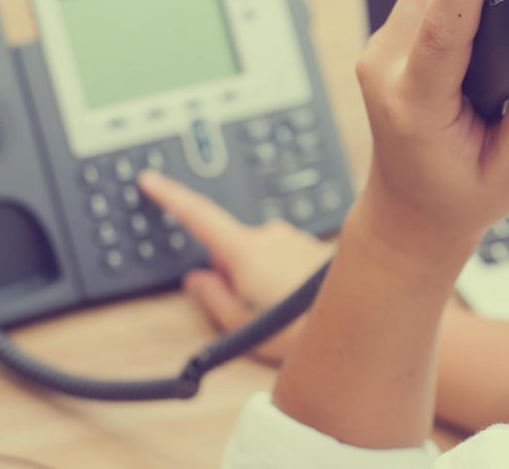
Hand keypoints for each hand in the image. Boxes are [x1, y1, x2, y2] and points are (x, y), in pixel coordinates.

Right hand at [138, 170, 332, 363]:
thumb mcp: (240, 324)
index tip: (150, 180)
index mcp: (244, 250)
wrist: (358, 321)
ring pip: (261, 254)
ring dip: (262, 276)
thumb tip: (198, 279)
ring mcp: (294, 238)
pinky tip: (300, 301)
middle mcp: (270, 235)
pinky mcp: (314, 246)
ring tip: (283, 310)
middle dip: (233, 273)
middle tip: (251, 308)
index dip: (171, 197)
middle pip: (232, 247)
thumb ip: (212, 296)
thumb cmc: (299, 329)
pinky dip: (285, 276)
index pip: (198, 215)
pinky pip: (286, 258)